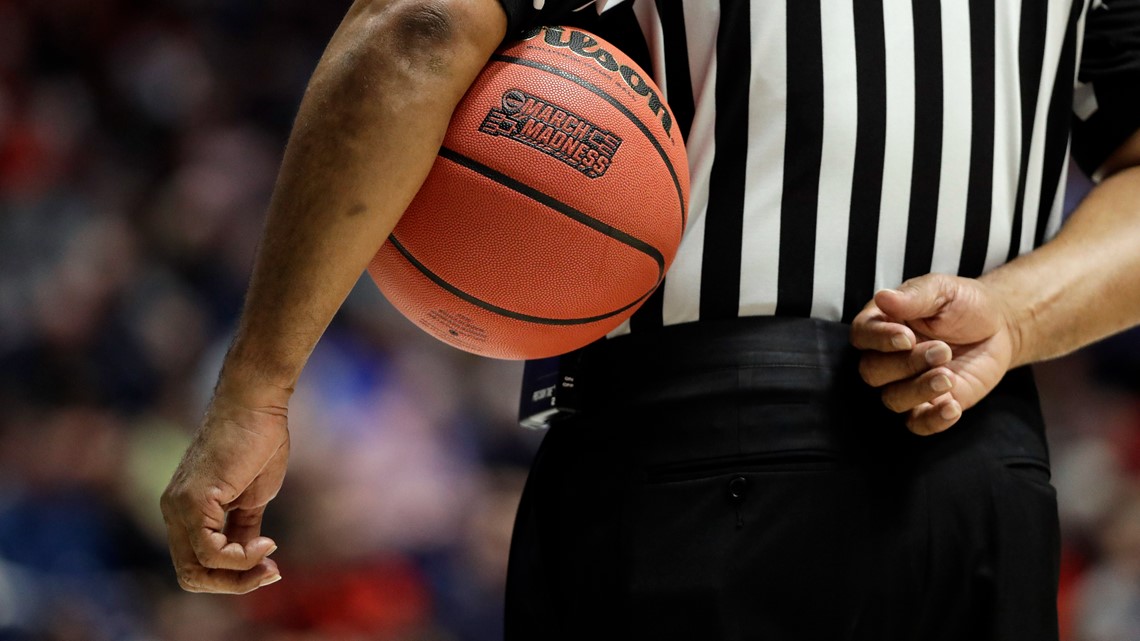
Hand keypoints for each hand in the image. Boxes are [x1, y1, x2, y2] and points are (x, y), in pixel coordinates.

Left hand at [160, 392, 289, 592]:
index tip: (269, 566)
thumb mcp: (251, 499)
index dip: (232, 577)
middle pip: (191, 576)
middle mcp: (172, 512)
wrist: (256, 405)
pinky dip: (241, 557)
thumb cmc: (257, 442)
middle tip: (270, 572)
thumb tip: (254, 562)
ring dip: (240, 574)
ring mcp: (179, 507)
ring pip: (196, 570)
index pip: (195, 566)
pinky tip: (265, 543)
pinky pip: (209, 551)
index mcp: (184, 512)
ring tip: (269, 556)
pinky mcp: (193, 500)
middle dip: (234, 584)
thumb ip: (243, 530)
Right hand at [850, 274, 1020, 435]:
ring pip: (892, 400)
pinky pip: (917, 424)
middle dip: (905, 364)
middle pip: (873, 372)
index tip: (907, 337)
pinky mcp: (929, 406)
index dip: (879, 340)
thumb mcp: (942, 290)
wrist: (998, 327)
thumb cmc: (964, 304)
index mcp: (882, 324)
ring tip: (949, 376)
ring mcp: (906, 384)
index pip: (862, 336)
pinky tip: (953, 407)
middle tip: (942, 350)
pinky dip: (932, 421)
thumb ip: (914, 296)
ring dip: (919, 390)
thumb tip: (882, 297)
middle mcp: (886, 357)